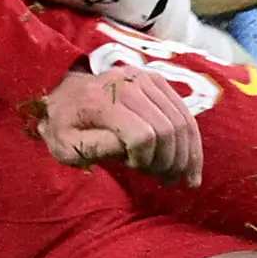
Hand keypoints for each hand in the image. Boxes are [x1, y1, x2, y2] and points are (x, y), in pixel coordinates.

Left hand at [33, 65, 203, 184]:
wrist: (65, 93)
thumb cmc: (63, 126)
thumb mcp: (65, 146)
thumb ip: (94, 148)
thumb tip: (128, 150)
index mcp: (100, 100)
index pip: (142, 135)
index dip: (144, 160)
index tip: (133, 168)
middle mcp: (126, 83)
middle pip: (166, 129)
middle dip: (168, 161)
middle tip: (160, 179)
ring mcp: (145, 78)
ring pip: (182, 121)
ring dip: (184, 156)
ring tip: (174, 176)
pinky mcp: (157, 80)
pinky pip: (185, 113)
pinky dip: (193, 143)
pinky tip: (191, 167)